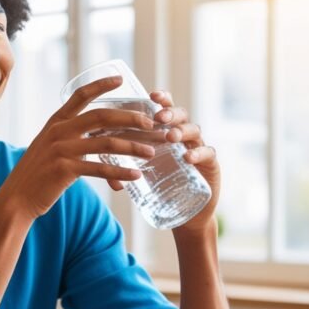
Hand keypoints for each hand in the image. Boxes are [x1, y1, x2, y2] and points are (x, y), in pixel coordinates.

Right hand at [0, 76, 159, 219]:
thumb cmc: (36, 174)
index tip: (120, 79)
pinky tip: (135, 175)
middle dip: (130, 118)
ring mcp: (62, 150)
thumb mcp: (48, 146)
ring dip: (133, 148)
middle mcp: (59, 131)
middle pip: (102, 116)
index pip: (81, 95)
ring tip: (151, 152)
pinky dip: (121, 172)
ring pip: (106, 143)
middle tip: (150, 123)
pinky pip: (100, 169)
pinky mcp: (65, 170)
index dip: (101, 85)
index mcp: (55, 122)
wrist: (16, 198)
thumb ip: (67, 136)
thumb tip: (93, 134)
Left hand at [105, 89, 219, 233]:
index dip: (161, 99)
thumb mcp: (141, 171)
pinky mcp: (210, 164)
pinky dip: (198, 152)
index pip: (165, 108)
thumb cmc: (160, 186)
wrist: (184, 212)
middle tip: (159, 117)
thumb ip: (122, 165)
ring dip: (182, 130)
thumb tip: (97, 166)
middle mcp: (184, 135)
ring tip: (170, 136)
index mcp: (166, 131)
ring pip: (195, 130)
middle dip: (170, 112)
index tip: (150, 96)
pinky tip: (187, 156)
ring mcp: (198, 147)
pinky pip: (208, 153)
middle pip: (181, 114)